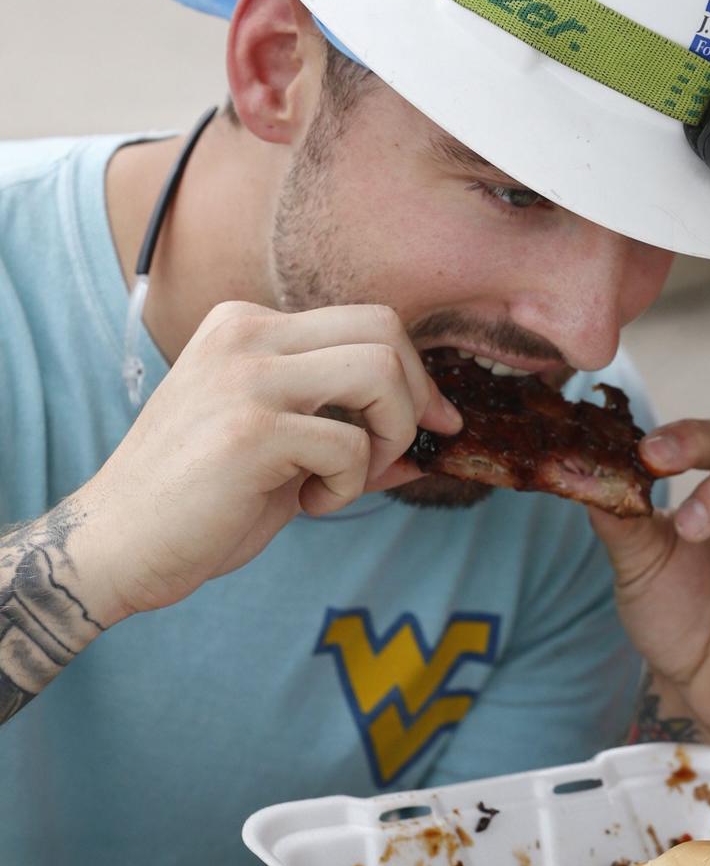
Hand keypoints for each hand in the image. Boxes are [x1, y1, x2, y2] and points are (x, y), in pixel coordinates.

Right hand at [80, 301, 460, 620]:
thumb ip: (352, 429)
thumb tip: (438, 436)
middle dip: (416, 395)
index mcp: (249, 326)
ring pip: (378, 371)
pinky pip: (351, 444)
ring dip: (390, 434)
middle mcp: (246, 333)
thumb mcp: (284, 449)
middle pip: (384, 328)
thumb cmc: (202, 499)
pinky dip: (349, 485)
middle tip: (399, 449)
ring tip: (350, 476)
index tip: (434, 421)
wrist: (116, 545)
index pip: (367, 320)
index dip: (414, 374)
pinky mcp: (250, 428)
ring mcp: (245, 375)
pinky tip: (308, 505)